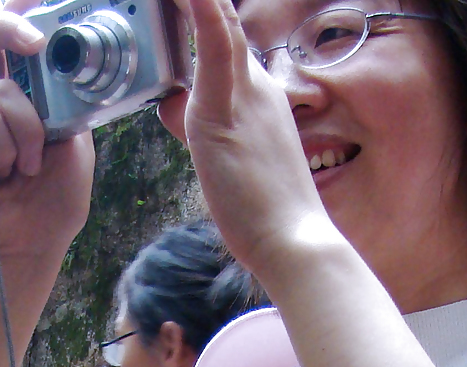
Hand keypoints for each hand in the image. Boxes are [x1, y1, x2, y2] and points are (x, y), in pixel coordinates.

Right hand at [0, 3, 93, 264]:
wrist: (25, 250)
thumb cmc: (50, 208)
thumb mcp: (76, 151)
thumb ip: (69, 106)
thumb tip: (64, 68)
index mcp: (24, 101)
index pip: (15, 44)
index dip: (24, 19)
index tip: (44, 10)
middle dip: (9, 26)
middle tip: (36, 41)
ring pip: (2, 90)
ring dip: (28, 131)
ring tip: (29, 168)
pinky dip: (7, 149)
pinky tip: (7, 174)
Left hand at [158, 0, 329, 277]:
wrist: (295, 242)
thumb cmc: (266, 217)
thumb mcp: (227, 162)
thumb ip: (199, 128)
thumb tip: (171, 109)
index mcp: (262, 100)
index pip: (228, 45)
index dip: (207, 17)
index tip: (187, 3)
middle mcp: (257, 88)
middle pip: (224, 27)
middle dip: (201, 5)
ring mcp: (244, 97)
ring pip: (219, 26)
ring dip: (198, 3)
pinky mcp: (223, 111)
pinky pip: (213, 46)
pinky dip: (201, 11)